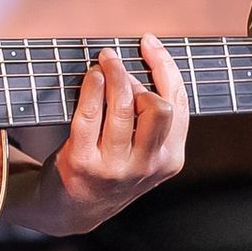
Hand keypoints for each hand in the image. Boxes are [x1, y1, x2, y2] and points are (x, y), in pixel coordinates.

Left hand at [19, 35, 188, 236]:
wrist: (73, 208)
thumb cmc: (111, 165)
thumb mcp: (144, 151)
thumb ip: (153, 117)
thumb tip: (148, 58)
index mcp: (170, 158)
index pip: (178, 103)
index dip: (165, 66)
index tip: (148, 42)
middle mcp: (147, 165)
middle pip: (158, 107)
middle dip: (137, 78)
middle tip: (116, 64)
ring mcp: (116, 167)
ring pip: (123, 106)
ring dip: (113, 74)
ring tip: (103, 61)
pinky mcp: (84, 164)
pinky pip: (90, 115)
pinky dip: (92, 87)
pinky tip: (92, 76)